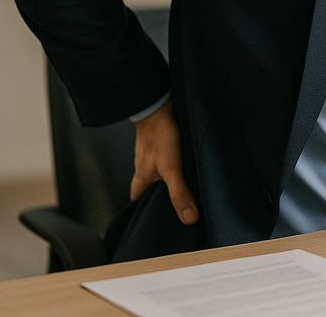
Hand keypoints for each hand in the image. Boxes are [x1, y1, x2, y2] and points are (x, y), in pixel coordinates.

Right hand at [130, 100, 198, 224]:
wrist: (157, 105)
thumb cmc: (158, 136)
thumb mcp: (171, 169)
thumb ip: (179, 193)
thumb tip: (189, 218)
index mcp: (141, 178)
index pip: (137, 200)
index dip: (142, 211)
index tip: (151, 220)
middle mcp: (144, 168)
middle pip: (148, 188)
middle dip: (159, 196)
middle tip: (174, 204)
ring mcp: (152, 154)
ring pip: (158, 173)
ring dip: (168, 179)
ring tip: (185, 186)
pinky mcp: (162, 143)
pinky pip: (166, 158)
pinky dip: (175, 163)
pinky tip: (186, 163)